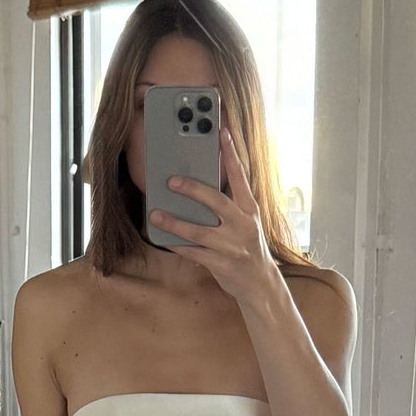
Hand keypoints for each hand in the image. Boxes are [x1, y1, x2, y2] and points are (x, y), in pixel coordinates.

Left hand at [148, 125, 278, 303]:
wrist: (259, 283)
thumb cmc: (248, 246)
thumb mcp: (246, 221)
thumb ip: (230, 202)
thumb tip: (203, 183)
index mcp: (249, 209)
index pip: (240, 176)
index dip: (231, 153)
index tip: (221, 132)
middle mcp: (243, 225)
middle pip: (216, 202)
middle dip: (193, 189)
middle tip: (171, 181)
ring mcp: (232, 246)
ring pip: (199, 231)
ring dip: (174, 222)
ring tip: (156, 214)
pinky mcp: (222, 264)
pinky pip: (194, 253)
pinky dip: (178, 245)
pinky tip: (164, 238)